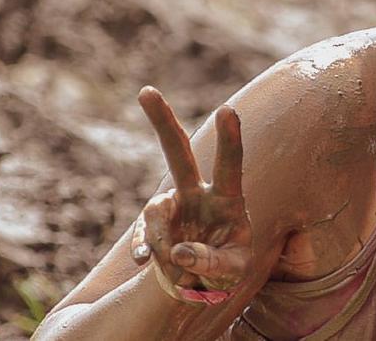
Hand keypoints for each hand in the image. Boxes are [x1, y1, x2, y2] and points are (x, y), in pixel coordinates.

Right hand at [134, 87, 276, 304]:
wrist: (200, 283)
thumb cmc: (228, 268)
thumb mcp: (232, 270)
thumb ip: (212, 263)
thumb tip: (179, 252)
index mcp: (227, 198)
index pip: (230, 165)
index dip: (229, 139)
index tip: (227, 109)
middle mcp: (196, 194)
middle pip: (176, 153)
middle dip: (162, 121)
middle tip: (146, 91)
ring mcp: (170, 208)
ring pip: (155, 211)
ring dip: (163, 241)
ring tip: (181, 269)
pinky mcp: (150, 228)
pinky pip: (143, 235)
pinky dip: (145, 249)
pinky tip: (143, 261)